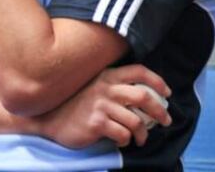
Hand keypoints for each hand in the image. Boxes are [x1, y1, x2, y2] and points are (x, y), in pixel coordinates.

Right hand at [33, 64, 171, 148]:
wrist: (47, 119)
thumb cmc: (72, 105)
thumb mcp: (92, 87)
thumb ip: (111, 86)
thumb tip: (142, 98)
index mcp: (106, 76)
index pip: (139, 71)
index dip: (157, 81)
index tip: (166, 93)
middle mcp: (105, 88)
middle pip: (144, 97)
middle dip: (160, 111)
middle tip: (165, 121)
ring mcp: (101, 106)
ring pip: (136, 121)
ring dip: (143, 134)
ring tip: (140, 139)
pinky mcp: (96, 123)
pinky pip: (123, 135)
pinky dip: (127, 141)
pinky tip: (122, 142)